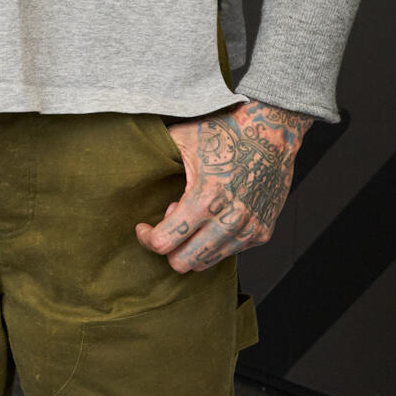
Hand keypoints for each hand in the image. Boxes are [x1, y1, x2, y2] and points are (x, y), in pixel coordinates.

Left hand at [137, 98, 310, 273]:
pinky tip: (215, 216)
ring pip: (206, 262)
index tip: (144, 227)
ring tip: (195, 216)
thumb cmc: (226, 133)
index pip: (164, 244)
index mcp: (204, 199)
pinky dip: (215, 241)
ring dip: (193, 244)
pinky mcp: (262, 233)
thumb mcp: (182, 139)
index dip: (147, 238)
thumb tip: (122, 159)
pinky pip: (228, 252)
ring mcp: (248, 230)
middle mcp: (229, 220)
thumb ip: (153, 156)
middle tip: (171, 222)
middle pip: (183, 263)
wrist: (273, 131)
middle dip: (169, 248)